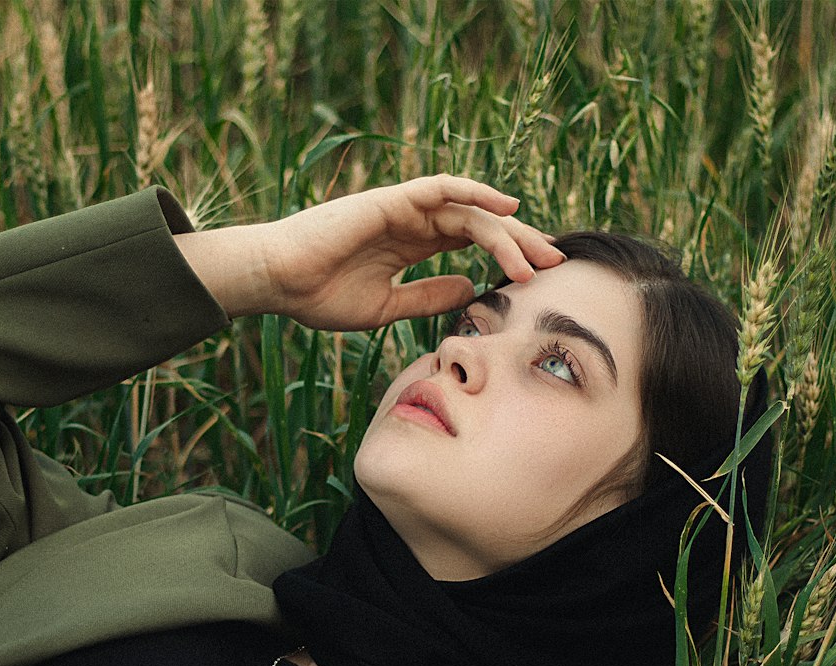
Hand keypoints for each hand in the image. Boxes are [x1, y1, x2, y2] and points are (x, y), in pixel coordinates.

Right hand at [176, 174, 563, 328]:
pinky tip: (507, 208)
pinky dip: (476, 192)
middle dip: (520, 244)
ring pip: (470, 212)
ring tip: (536, 258)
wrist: (280, 282)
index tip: (537, 280)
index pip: (472, 244)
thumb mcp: (386, 308)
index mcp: (412, 247)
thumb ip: (427, 297)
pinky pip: (443, 188)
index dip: (506, 257)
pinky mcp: (393, 199)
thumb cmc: (319, 296)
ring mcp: (404, 208)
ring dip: (507, 233)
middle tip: (554, 264)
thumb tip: (471, 291)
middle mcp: (414, 223)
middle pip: (481, 225)